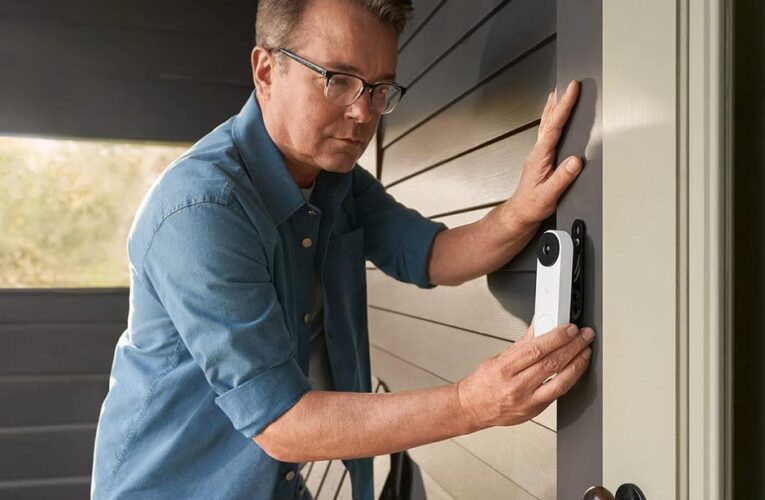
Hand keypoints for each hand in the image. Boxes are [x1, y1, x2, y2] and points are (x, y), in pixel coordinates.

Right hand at [456, 322, 593, 428]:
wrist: (474, 407)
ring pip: (560, 381)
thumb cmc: (484, 383)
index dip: (556, 337)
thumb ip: (522, 343)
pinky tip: (576, 369)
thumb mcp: (499, 358)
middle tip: (584, 336)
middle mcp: (516, 385)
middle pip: (551, 363)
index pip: (535, 349)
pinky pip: (558, 394)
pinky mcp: (535, 410)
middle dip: (573, 346)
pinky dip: (570, 379)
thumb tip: (539, 325)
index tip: (569, 329)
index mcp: (504, 368)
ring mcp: (527, 400)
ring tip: (586, 351)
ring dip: (577, 364)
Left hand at [509, 80, 582, 225]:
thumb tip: (576, 161)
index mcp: (541, 156)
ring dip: (553, 108)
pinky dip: (551, 121)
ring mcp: (538, 154)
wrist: (520, 214)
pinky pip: (546, 133)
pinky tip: (554, 120)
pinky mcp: (540, 159)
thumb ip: (562, 177)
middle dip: (559, 101)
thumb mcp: (549, 194)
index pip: (554, 125)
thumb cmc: (531, 206)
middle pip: (549, 120)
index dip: (564, 106)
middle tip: (567, 84)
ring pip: (546, 125)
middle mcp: (538, 152)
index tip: (572, 89)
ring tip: (558, 93)